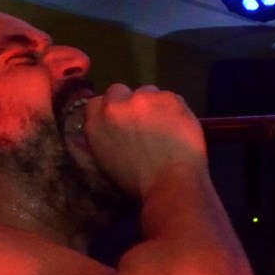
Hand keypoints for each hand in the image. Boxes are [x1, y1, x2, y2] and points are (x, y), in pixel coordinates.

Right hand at [75, 84, 206, 201]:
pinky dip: (174, 110)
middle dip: (128, 103)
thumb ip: (103, 137)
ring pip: (147, 92)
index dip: (109, 111)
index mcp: (95, 123)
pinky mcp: (169, 98)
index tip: (120, 122)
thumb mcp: (106, 161)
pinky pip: (170, 98)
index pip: (96, 103)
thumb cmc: (137, 183)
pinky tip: (178, 127)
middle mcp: (115, 104)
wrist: (170, 183)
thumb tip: (109, 127)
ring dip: (152, 104)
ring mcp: (143, 98)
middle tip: (142, 122)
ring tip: (164, 126)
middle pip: (120, 91)